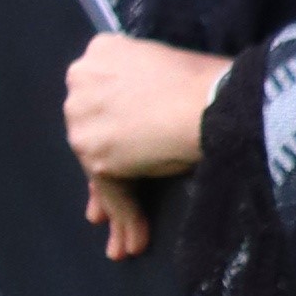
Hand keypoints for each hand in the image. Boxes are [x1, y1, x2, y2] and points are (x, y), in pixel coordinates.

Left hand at [60, 34, 227, 264]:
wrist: (215, 102)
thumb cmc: (209, 82)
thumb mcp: (166, 67)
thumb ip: (140, 92)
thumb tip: (135, 132)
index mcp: (101, 52)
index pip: (100, 101)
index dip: (109, 133)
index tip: (114, 158)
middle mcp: (81, 81)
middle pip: (92, 135)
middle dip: (105, 174)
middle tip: (104, 213)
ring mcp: (83, 120)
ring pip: (99, 170)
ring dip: (116, 207)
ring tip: (129, 242)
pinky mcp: (95, 155)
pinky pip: (111, 193)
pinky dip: (124, 218)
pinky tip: (132, 243)